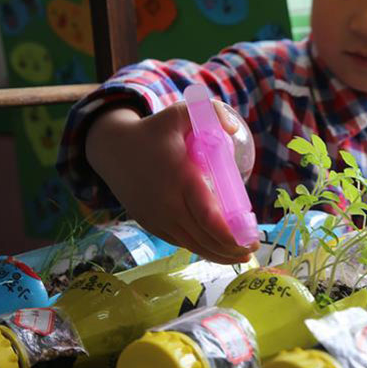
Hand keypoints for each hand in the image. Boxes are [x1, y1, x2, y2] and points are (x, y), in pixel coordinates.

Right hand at [86, 99, 259, 263]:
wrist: (112, 150)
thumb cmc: (154, 131)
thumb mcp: (181, 113)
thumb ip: (212, 112)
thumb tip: (234, 129)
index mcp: (181, 179)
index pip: (209, 217)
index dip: (232, 234)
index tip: (252, 237)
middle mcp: (168, 204)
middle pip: (205, 238)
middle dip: (233, 248)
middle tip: (253, 247)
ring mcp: (158, 218)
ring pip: (193, 245)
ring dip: (219, 254)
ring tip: (241, 254)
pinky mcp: (151, 225)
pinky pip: (180, 242)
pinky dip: (200, 249)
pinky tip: (217, 250)